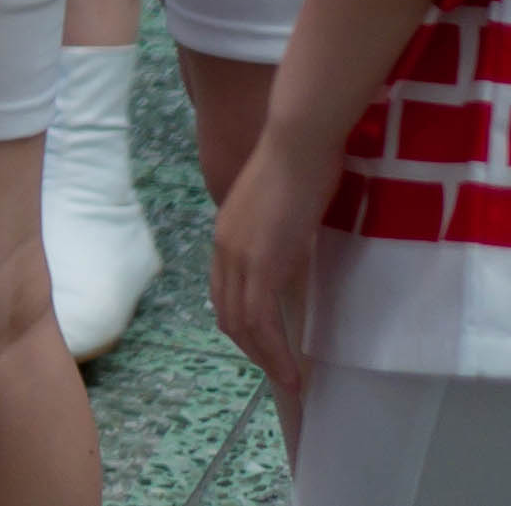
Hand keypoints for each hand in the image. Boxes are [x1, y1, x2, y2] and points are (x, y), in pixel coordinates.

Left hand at [210, 133, 327, 392]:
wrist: (297, 143)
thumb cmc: (302, 164)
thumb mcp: (285, 208)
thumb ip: (281, 233)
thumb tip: (295, 250)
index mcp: (227, 236)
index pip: (224, 292)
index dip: (243, 323)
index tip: (265, 345)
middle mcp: (224, 250)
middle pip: (228, 314)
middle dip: (253, 349)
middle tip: (280, 373)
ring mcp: (238, 258)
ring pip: (242, 324)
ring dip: (265, 358)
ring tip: (289, 381)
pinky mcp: (260, 264)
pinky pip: (261, 320)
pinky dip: (274, 351)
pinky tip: (292, 370)